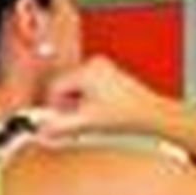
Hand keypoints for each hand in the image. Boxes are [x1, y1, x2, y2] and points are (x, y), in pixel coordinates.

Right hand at [34, 56, 168, 139]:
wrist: (152, 116)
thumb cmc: (127, 117)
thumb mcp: (88, 123)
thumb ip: (61, 127)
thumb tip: (42, 130)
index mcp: (87, 70)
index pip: (55, 86)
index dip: (52, 107)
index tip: (54, 121)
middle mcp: (94, 64)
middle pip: (65, 86)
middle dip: (66, 105)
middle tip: (76, 122)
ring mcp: (103, 67)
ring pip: (76, 87)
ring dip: (77, 104)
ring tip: (92, 118)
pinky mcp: (110, 74)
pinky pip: (89, 86)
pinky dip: (89, 100)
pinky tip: (100, 112)